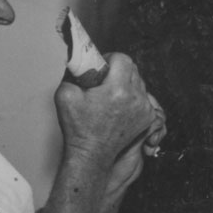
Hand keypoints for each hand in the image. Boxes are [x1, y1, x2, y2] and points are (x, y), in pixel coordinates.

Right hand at [54, 52, 162, 171]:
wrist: (91, 154)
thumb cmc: (78, 128)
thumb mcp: (65, 95)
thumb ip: (72, 73)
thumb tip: (77, 61)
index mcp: (117, 89)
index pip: (123, 58)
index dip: (111, 58)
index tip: (102, 66)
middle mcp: (135, 98)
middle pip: (133, 69)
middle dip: (119, 70)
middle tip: (105, 79)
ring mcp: (144, 108)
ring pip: (139, 82)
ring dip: (126, 83)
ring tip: (111, 94)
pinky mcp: (148, 118)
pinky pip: (143, 97)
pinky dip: (133, 97)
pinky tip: (119, 106)